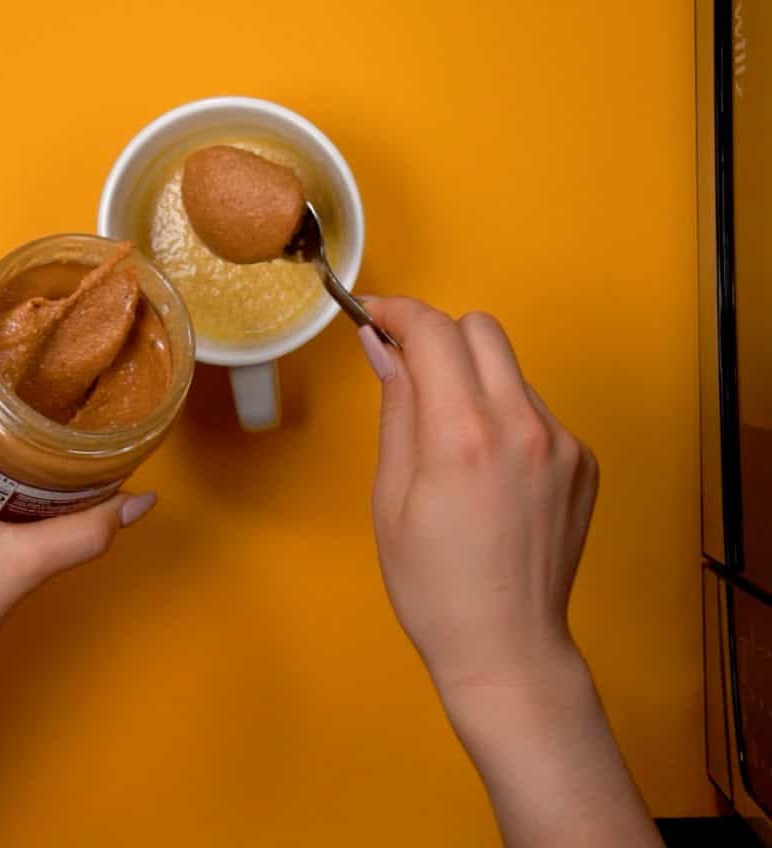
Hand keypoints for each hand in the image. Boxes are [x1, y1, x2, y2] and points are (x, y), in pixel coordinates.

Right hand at [358, 300, 659, 847]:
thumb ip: (395, 408)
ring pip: (510, 369)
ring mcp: (562, 442)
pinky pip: (535, 409)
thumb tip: (380, 344)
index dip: (398, 312)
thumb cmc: (430, 582)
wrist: (507, 647)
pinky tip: (492, 473)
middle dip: (439, 338)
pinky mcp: (583, 461)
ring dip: (474, 380)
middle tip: (411, 376)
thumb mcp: (390, 495)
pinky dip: (505, 417)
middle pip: (481, 329)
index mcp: (464, 435)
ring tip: (455, 443)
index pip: (434, 332)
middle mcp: (523, 425)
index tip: (376, 317)